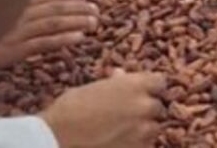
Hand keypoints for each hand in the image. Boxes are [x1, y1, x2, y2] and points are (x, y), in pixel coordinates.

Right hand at [0, 0, 98, 70]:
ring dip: (77, 22)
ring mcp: (16, 31)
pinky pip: (44, 43)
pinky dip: (63, 39)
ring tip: (94, 23)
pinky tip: (79, 38)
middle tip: (97, 11)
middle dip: (78, 8)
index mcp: (13, 0)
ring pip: (54, 23)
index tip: (83, 0)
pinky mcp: (14, 50)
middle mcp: (17, 12)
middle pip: (55, 8)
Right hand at [40, 71, 165, 147]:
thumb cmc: (70, 108)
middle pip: (158, 107)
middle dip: (147, 110)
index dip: (152, 88)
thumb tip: (122, 75)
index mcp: (136, 85)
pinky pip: (144, 146)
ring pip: (153, 129)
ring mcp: (142, 131)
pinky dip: (135, 144)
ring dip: (143, 129)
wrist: (56, 137)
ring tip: (123, 131)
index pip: (160, 82)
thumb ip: (115, 83)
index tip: (144, 92)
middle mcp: (144, 106)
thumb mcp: (94, 87)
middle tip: (130, 115)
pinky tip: (119, 143)